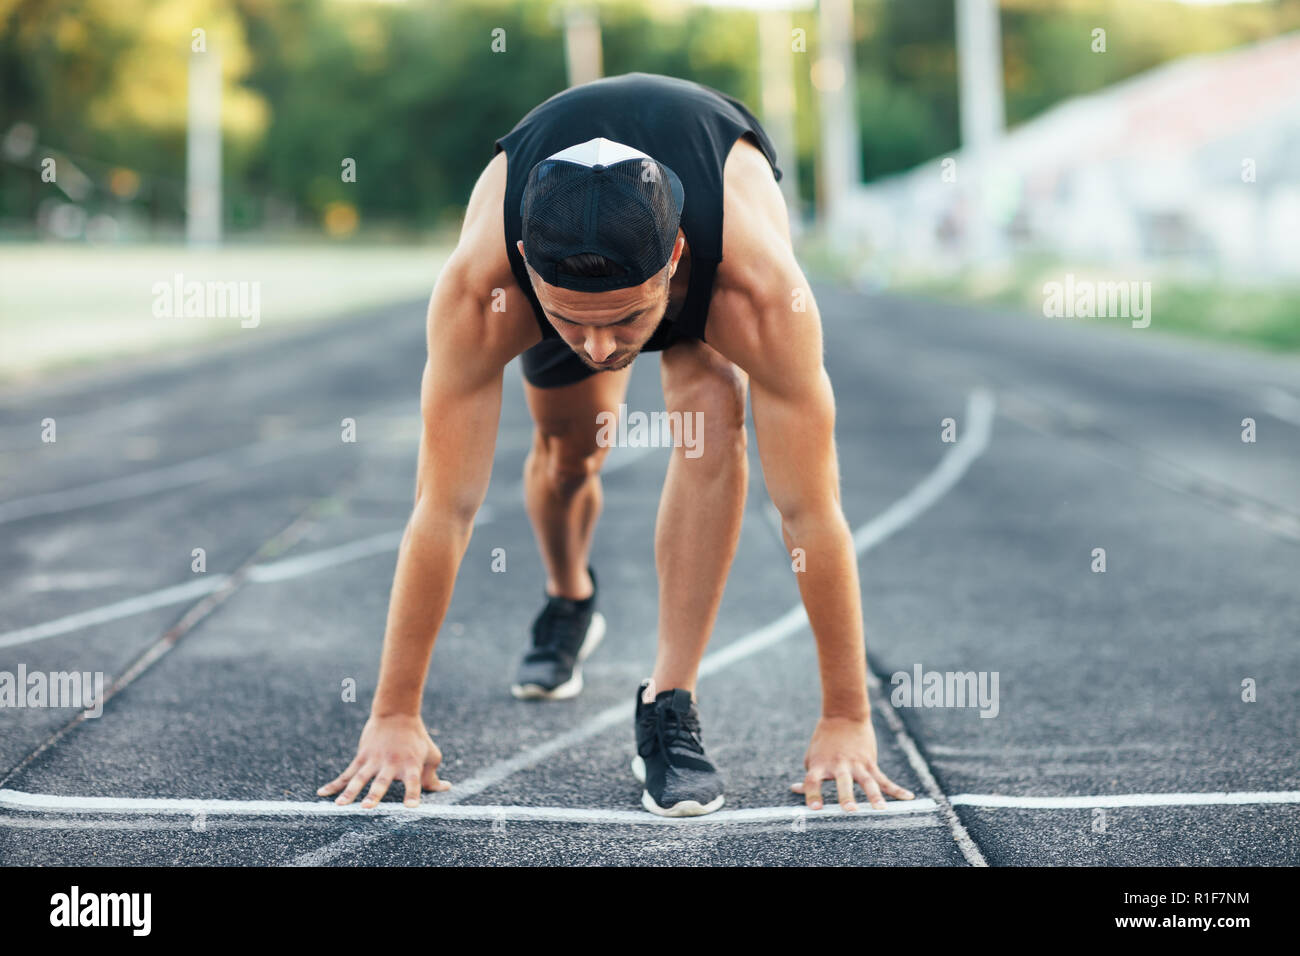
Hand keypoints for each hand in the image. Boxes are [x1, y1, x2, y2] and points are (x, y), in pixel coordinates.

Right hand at [317, 713, 449, 807]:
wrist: (397, 713)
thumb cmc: (417, 738)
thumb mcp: (431, 755)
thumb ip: (434, 776)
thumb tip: (446, 788)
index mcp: (410, 765)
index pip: (413, 782)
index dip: (413, 794)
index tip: (411, 807)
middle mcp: (391, 764)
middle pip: (382, 781)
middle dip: (374, 794)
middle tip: (367, 807)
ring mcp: (374, 760)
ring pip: (359, 778)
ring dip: (350, 792)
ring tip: (340, 805)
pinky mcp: (361, 757)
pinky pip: (346, 774)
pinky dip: (334, 784)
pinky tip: (322, 794)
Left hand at [791, 714, 913, 810]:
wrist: (843, 715)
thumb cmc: (824, 742)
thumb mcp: (812, 757)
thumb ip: (808, 776)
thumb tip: (795, 790)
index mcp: (820, 765)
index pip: (813, 781)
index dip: (812, 794)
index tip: (815, 808)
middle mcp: (838, 766)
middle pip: (842, 782)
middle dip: (846, 796)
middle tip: (850, 809)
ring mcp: (856, 764)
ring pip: (868, 782)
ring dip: (874, 796)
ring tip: (881, 809)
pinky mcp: (870, 763)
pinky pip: (884, 779)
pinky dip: (897, 789)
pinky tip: (908, 797)